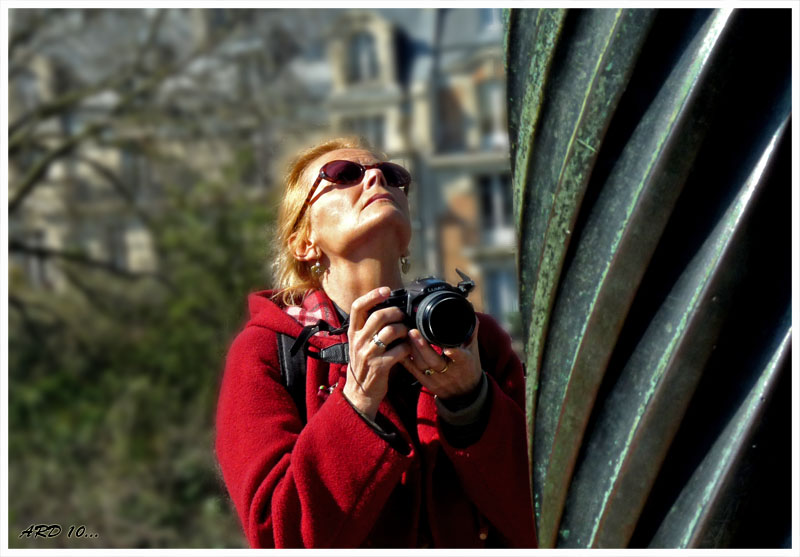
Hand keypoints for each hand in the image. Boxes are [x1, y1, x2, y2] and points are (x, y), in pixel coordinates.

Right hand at [343, 287, 410, 420]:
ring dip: (404, 330)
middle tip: (403, 316)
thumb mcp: (360, 343)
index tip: (386, 290)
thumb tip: (387, 308)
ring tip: (407, 333)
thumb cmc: (364, 364)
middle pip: (378, 316)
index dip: (372, 295)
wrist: (360, 392)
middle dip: (395, 313)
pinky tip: (408, 349)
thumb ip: (369, 327)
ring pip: (390, 331)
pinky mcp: (380, 366)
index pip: (358, 307)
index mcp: (353, 332)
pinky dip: (407, 347)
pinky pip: (399, 350)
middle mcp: (358, 341)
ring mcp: (368, 354)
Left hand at [402, 318, 482, 399]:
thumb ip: (470, 331)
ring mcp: (436, 379)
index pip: (460, 358)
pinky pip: (412, 371)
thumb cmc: (469, 368)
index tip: (448, 349)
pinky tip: (399, 347)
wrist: (465, 394)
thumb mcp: (473, 351)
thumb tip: (469, 311)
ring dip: (411, 350)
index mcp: (464, 364)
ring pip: (421, 365)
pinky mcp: (426, 383)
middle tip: (413, 331)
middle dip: (422, 347)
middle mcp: (449, 372)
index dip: (455, 354)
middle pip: (434, 361)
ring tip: (405, 335)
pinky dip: (404, 359)